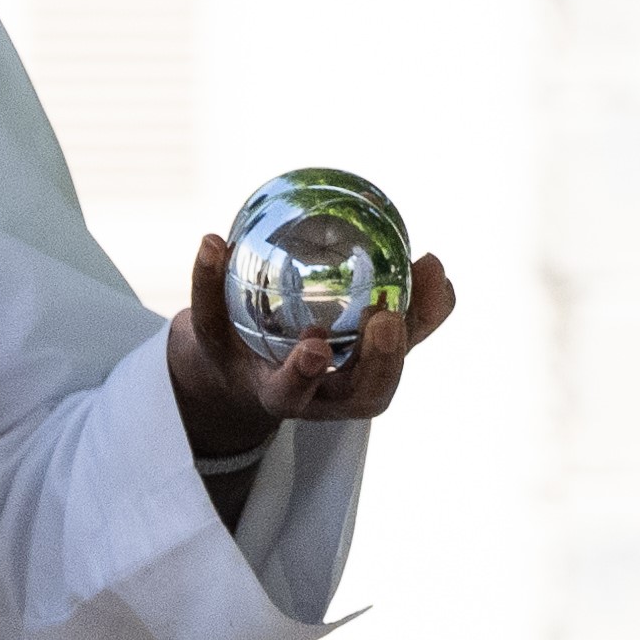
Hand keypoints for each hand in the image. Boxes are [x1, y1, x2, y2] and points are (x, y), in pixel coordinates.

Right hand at [163, 236, 462, 456]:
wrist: (258, 375)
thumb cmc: (232, 351)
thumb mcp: (209, 329)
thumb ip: (207, 291)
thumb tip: (211, 240)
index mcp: (279, 395)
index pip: (290, 394)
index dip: (303, 375)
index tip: (312, 347)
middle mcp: (328, 398)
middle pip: (368, 396)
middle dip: (382, 361)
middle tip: (384, 316)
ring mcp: (360, 380)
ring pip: (401, 366)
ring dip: (417, 326)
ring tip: (422, 272)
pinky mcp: (384, 357)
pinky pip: (416, 335)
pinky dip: (432, 305)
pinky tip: (430, 265)